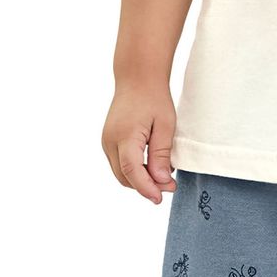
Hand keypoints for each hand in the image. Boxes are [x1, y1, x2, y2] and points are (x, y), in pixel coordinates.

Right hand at [101, 86, 176, 204]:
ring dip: (139, 179)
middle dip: (145, 186)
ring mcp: (106, 141)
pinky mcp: (108, 140)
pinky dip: (134, 170)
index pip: (132, 171)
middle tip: (169, 186)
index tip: (160, 198)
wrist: (137, 78)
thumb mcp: (165, 124)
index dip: (146, 188)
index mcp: (125, 136)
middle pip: (124, 176)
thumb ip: (161, 153)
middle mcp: (110, 141)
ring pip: (120, 173)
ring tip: (163, 177)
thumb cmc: (154, 98)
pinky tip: (151, 166)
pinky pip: (119, 163)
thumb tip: (160, 181)